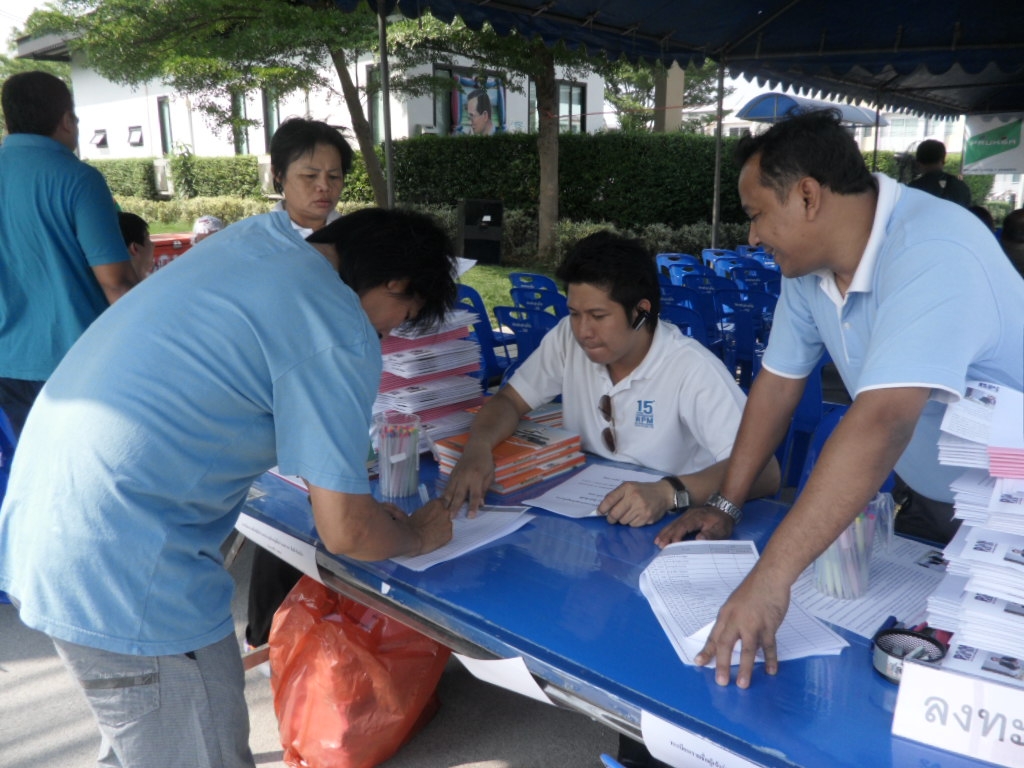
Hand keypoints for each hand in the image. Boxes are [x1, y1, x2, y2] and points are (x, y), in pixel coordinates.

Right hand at [407, 499, 452, 554]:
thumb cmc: (409, 526)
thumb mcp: (413, 511)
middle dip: (440, 517)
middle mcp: (446, 512)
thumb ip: (420, 508)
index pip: (444, 501)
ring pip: (447, 524)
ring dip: (442, 526)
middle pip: (447, 512)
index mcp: (437, 503)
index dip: (439, 507)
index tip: (435, 512)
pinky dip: (443, 536)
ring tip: (431, 531)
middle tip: (431, 523)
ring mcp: (448, 524)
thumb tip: (394, 505)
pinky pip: (447, 534)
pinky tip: (434, 538)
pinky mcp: (449, 535)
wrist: (411, 540)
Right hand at [441, 446, 494, 516]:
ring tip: (443, 512)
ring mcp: (456, 475)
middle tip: (451, 518)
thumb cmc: (486, 462)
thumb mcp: (490, 475)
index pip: (475, 495)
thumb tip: (481, 504)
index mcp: (476, 477)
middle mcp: (464, 476)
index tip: (470, 517)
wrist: (476, 447)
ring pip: (450, 491)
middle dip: (455, 507)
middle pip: (459, 494)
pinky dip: (444, 495)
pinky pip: (447, 486)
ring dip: (446, 502)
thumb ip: (484, 489)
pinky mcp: (452, 474)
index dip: (473, 506)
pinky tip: (442, 503)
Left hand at [597, 481, 669, 526]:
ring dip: (623, 520)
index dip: (602, 508)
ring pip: (623, 521)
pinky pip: (632, 525)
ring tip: (629, 513)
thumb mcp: (629, 487)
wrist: (663, 494)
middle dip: (611, 518)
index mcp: (627, 488)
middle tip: (612, 518)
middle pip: (615, 514)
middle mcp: (634, 497)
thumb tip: (602, 509)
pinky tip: (637, 516)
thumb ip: (616, 495)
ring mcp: (641, 509)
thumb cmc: (642, 490)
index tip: (599, 512)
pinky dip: (632, 522)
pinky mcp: (647, 518)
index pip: (610, 500)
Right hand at [655, 505, 733, 546]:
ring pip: (673, 524)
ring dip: (665, 533)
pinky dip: (667, 530)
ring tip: (657, 542)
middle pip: (675, 526)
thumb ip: (711, 534)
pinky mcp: (686, 517)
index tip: (672, 546)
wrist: (724, 508)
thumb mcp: (721, 529)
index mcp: (696, 518)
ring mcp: (686, 515)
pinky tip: (662, 535)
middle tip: (660, 546)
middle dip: (667, 536)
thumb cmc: (723, 521)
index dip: (677, 536)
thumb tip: (698, 539)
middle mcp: (689, 516)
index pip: (683, 527)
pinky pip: (675, 524)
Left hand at [695, 568, 788, 687]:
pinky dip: (770, 659)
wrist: (770, 577)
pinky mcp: (768, 625)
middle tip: (721, 681)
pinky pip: (769, 646)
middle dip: (722, 664)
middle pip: (726, 645)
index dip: (707, 650)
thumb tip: (735, 640)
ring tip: (743, 683)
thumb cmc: (753, 589)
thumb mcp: (736, 603)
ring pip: (747, 649)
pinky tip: (771, 670)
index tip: (698, 662)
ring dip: (745, 668)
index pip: (714, 636)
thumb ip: (734, 622)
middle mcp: (736, 620)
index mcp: (726, 614)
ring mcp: (753, 623)